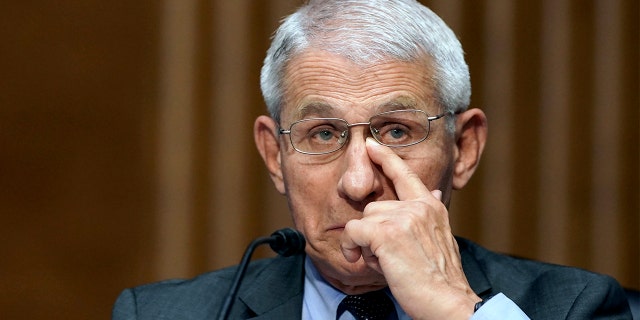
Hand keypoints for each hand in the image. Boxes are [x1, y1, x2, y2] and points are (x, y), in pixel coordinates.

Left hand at [340, 138, 479, 318]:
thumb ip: (429, 215)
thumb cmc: (441, 279)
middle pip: (374, 207)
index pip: (406, 174)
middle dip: (373, 233)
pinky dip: (353, 247)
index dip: (386, 158)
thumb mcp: (440, 238)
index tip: (371, 145)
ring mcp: (403, 217)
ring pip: (364, 220)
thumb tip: (433, 191)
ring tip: (387, 263)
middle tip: (390, 257)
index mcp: (431, 207)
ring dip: (366, 244)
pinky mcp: (387, 232)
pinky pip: (354, 232)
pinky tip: (365, 261)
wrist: (448, 302)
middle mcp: (419, 206)